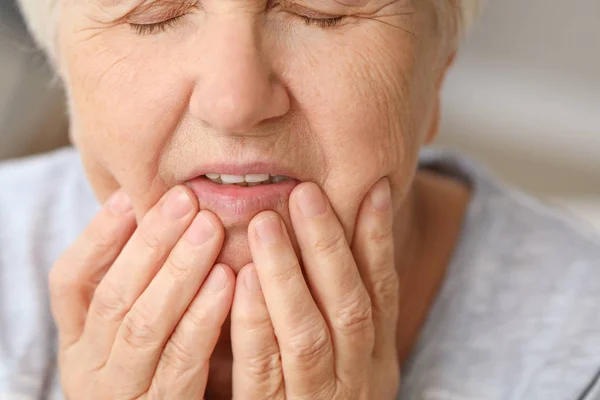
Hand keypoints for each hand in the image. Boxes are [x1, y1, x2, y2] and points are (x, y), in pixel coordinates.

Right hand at [49, 186, 234, 398]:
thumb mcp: (131, 330)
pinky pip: (183, 358)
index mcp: (77, 339)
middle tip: (186, 200)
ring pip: (145, 324)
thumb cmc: (154, 367)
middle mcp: (90, 365)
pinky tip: (226, 280)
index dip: (98, 236)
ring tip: (209, 229)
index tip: (130, 195)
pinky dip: (204, 315)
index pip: (70, 281)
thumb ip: (139, 283)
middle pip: (113, 296)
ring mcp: (123, 390)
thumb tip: (158, 213)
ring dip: (179, 271)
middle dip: (150, 243)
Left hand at [231, 178, 399, 398]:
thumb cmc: (320, 396)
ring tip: (268, 224)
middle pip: (349, 305)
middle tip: (303, 194)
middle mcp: (357, 377)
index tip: (371, 187)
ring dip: (289, 276)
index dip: (378, 239)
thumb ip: (336, 305)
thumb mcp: (346, 356)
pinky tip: (241, 281)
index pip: (383, 290)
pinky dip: (255, 324)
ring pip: (309, 334)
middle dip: (328, 246)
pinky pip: (264, 371)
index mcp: (376, 357)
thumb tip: (337, 234)